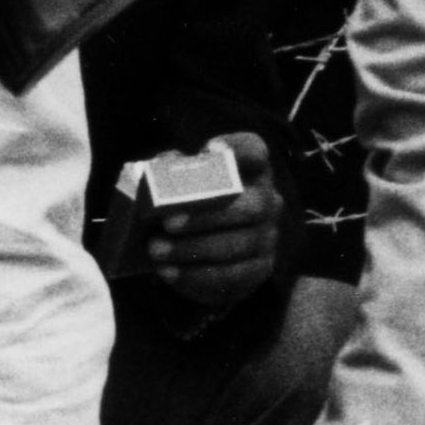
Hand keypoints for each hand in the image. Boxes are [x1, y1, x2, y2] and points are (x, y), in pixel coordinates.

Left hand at [133, 132, 280, 313]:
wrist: (199, 255)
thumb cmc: (186, 209)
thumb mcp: (176, 185)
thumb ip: (169, 171)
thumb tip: (158, 168)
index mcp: (250, 171)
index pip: (255, 151)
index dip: (238, 148)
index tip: (209, 150)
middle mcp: (267, 201)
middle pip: (252, 205)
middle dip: (208, 216)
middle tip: (168, 222)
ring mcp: (267, 236)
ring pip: (239, 244)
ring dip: (194, 249)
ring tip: (157, 251)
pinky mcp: (259, 268)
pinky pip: (232, 275)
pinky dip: (196, 275)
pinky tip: (169, 271)